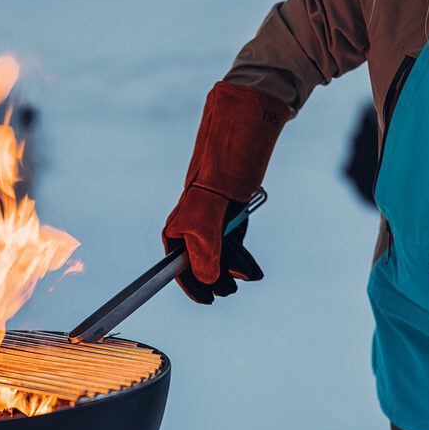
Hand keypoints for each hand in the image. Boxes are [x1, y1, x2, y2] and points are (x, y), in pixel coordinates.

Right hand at [164, 81, 289, 302]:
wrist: (246, 128)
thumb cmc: (223, 163)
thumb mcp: (213, 211)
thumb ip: (207, 247)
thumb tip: (209, 280)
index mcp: (176, 228)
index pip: (176, 269)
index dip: (191, 287)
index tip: (207, 301)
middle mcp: (190, 229)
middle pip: (201, 267)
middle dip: (217, 279)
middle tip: (230, 289)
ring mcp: (211, 225)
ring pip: (221, 259)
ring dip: (235, 269)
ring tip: (249, 273)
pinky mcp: (230, 219)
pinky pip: (235, 246)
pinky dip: (244, 258)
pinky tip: (253, 268)